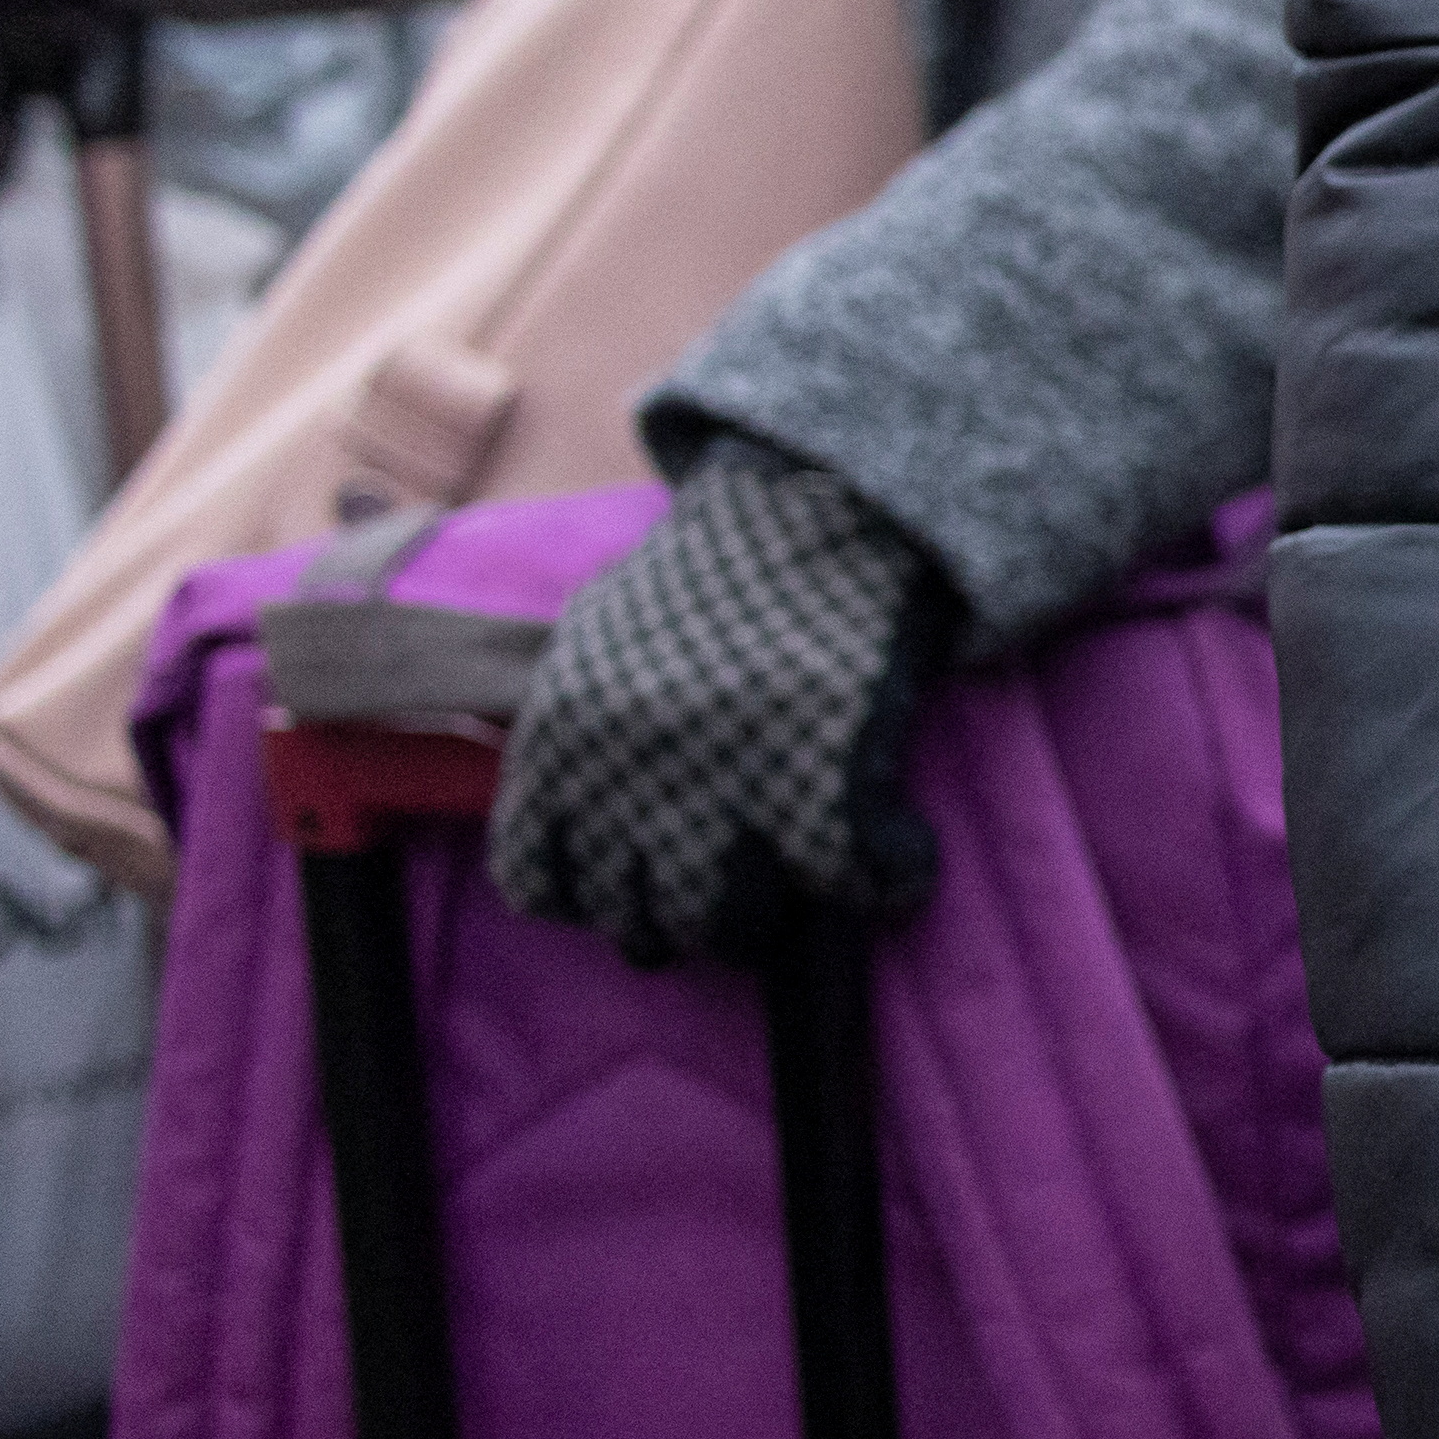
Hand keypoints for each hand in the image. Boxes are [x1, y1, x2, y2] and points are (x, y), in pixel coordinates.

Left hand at [491, 440, 955, 965]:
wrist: (814, 510)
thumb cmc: (711, 575)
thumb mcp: (594, 639)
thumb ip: (570, 726)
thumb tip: (561, 812)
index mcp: (562, 737)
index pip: (538, 881)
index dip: (591, 894)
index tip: (639, 874)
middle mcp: (628, 773)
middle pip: (640, 925)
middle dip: (685, 919)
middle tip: (730, 888)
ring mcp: (725, 784)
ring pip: (729, 928)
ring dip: (771, 921)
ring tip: (802, 885)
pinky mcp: (822, 779)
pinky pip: (849, 883)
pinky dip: (885, 879)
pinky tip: (900, 851)